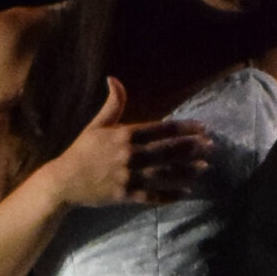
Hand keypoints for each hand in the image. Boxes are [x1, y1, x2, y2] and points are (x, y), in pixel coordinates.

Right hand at [50, 80, 212, 206]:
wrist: (64, 181)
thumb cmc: (82, 151)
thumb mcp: (96, 125)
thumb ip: (112, 104)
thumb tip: (114, 79)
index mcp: (125, 135)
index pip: (162, 130)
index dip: (184, 128)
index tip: (202, 128)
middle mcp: (130, 155)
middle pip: (168, 151)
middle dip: (192, 149)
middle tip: (212, 147)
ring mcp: (129, 176)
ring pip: (165, 174)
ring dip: (187, 171)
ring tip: (204, 168)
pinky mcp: (126, 195)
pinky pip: (153, 196)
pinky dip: (170, 195)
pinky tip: (186, 192)